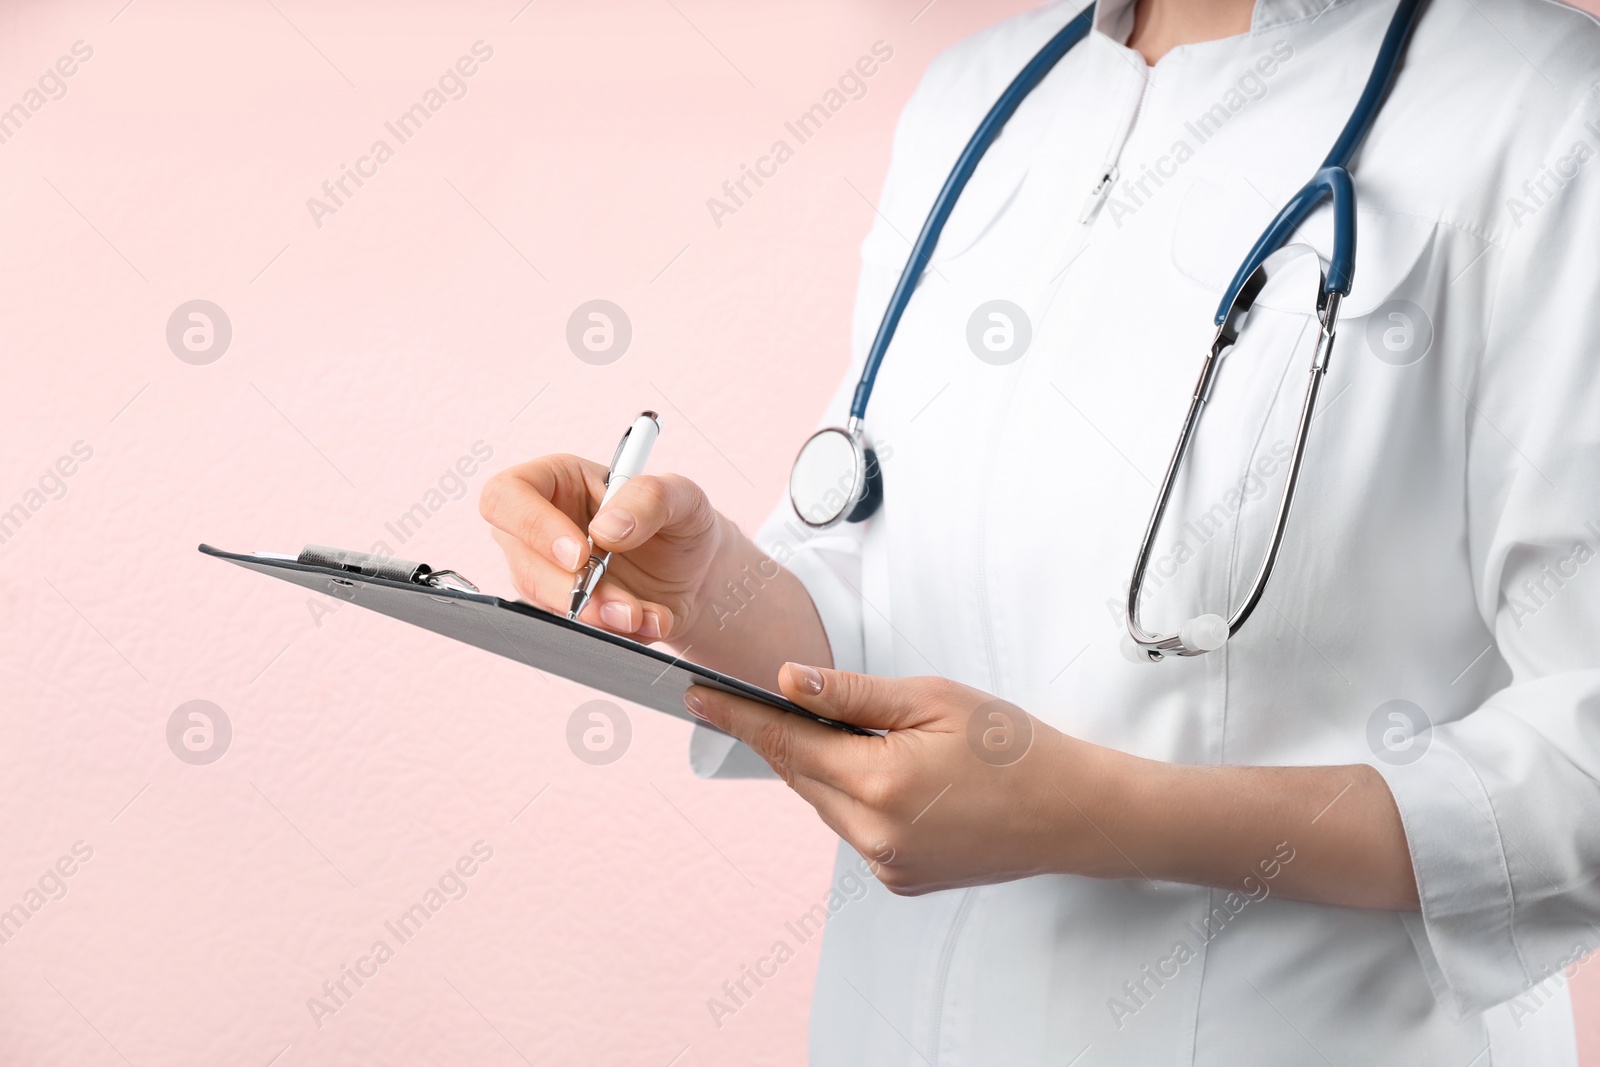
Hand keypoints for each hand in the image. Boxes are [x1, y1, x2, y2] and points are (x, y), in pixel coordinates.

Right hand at [479, 453, 723, 641]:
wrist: (698, 575)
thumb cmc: (680, 522)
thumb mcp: (682, 497)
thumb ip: (650, 500)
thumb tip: (606, 529)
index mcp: (555, 481)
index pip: (507, 496)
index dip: (533, 525)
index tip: (580, 553)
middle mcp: (540, 528)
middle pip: (520, 561)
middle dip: (571, 589)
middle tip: (621, 603)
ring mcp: (546, 572)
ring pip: (543, 602)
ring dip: (593, 616)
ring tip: (640, 615)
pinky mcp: (562, 609)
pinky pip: (569, 628)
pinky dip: (610, 632)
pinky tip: (645, 622)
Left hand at [683, 665, 1132, 894]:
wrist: (1073, 813)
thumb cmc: (1014, 748)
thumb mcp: (934, 699)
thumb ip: (854, 694)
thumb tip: (790, 683)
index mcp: (878, 781)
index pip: (786, 742)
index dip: (739, 716)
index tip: (700, 696)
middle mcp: (873, 833)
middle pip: (802, 774)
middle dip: (785, 735)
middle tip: (769, 699)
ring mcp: (886, 864)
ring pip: (826, 802)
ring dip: (827, 766)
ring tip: (864, 734)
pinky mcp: (900, 879)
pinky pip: (856, 827)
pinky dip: (857, 797)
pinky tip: (893, 774)